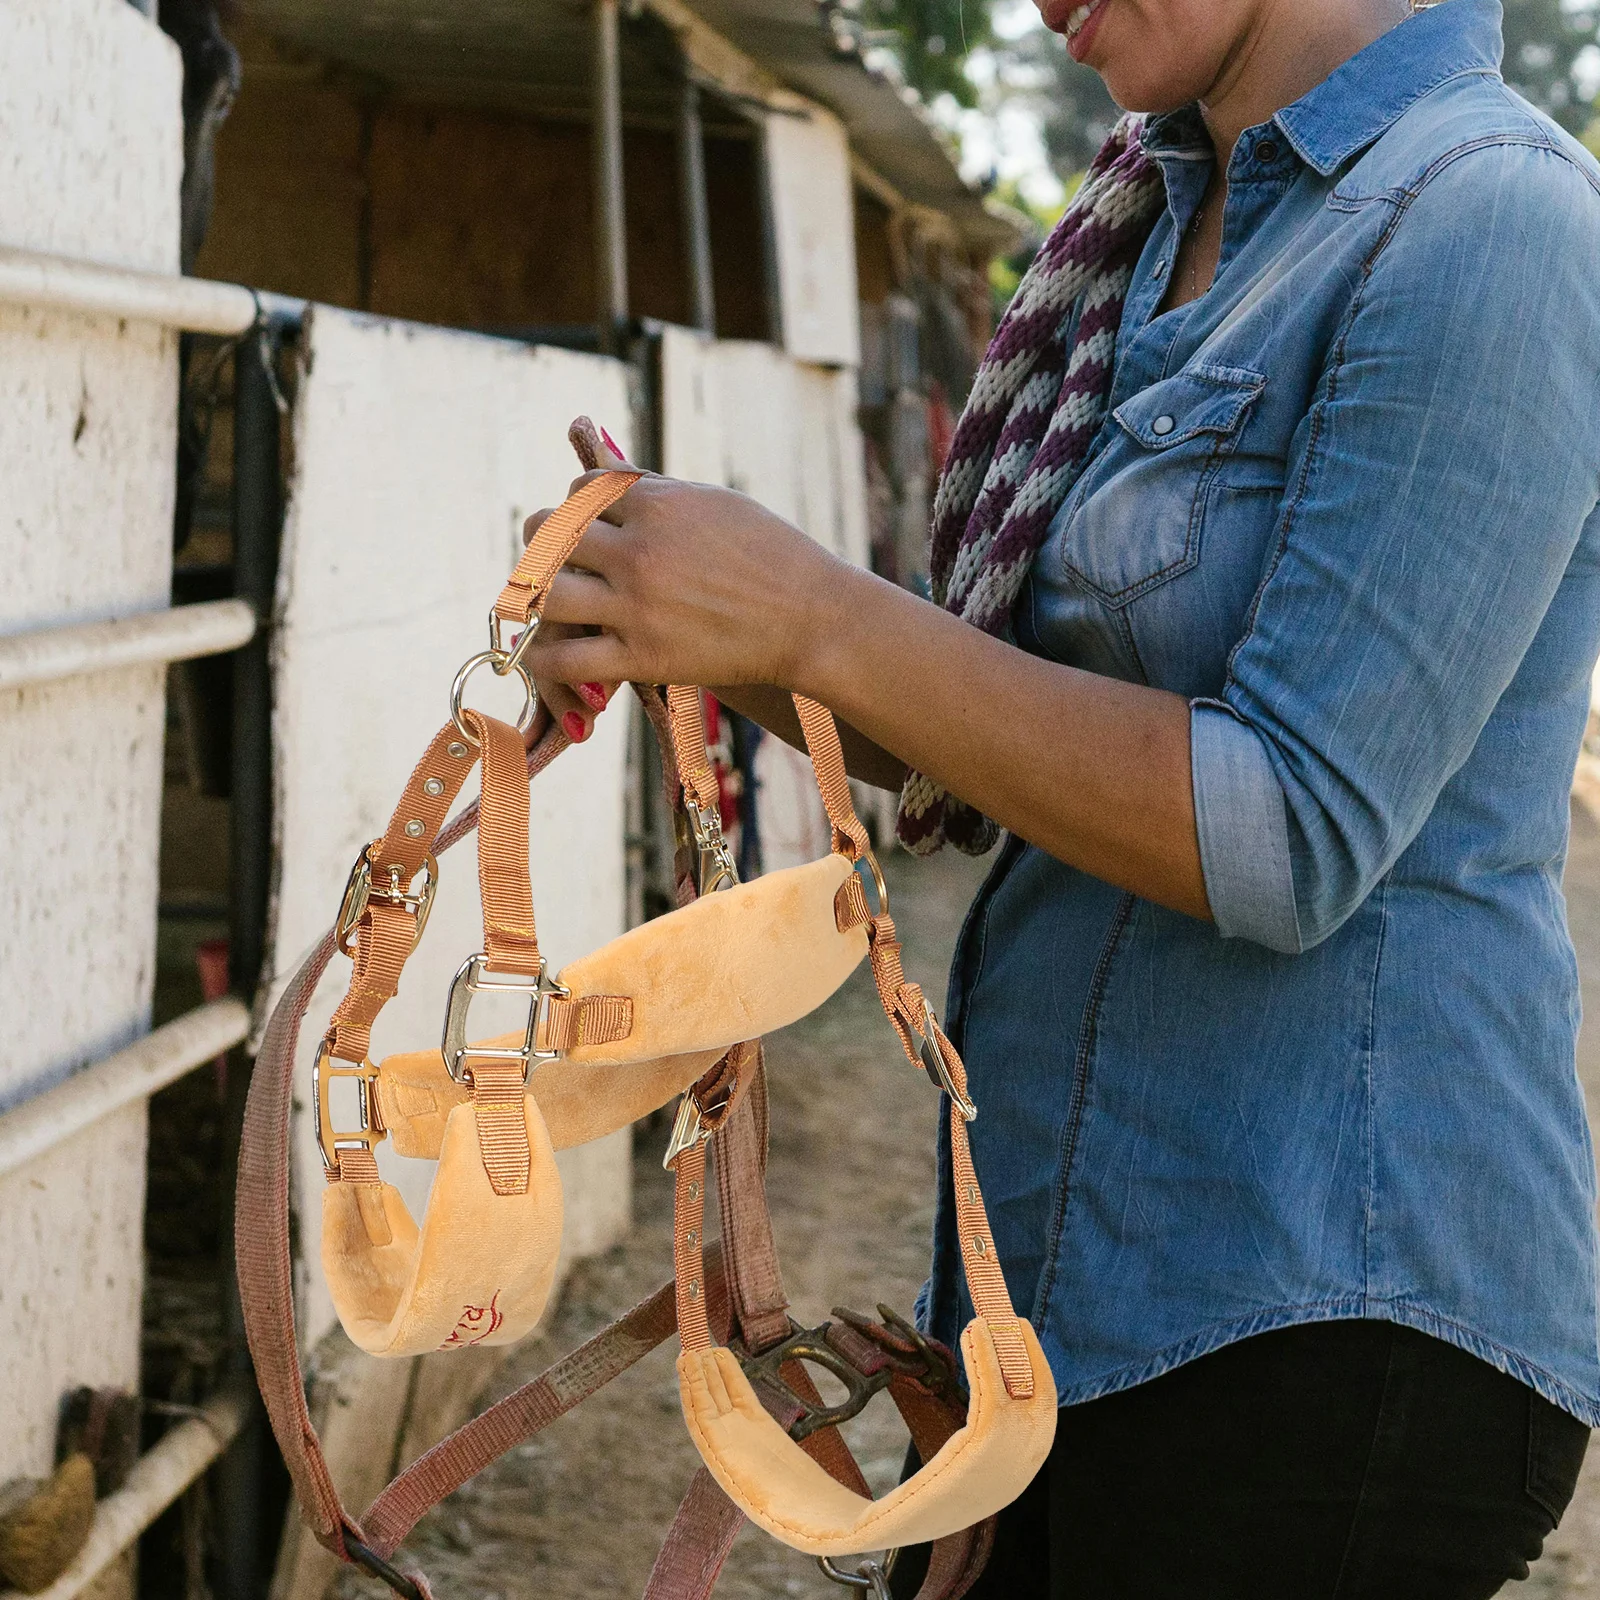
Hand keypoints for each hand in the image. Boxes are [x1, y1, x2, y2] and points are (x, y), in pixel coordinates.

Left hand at [520, 432, 842, 740]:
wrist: (813, 620)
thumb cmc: (772, 556)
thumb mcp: (714, 502)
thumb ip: (652, 487)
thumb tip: (599, 459)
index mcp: (658, 506)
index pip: (578, 494)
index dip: (574, 509)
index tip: (585, 529)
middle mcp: (641, 552)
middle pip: (547, 535)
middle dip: (544, 548)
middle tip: (557, 566)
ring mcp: (639, 606)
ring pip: (546, 594)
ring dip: (538, 599)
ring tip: (550, 607)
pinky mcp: (645, 658)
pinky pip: (566, 658)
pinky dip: (547, 658)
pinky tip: (551, 654)